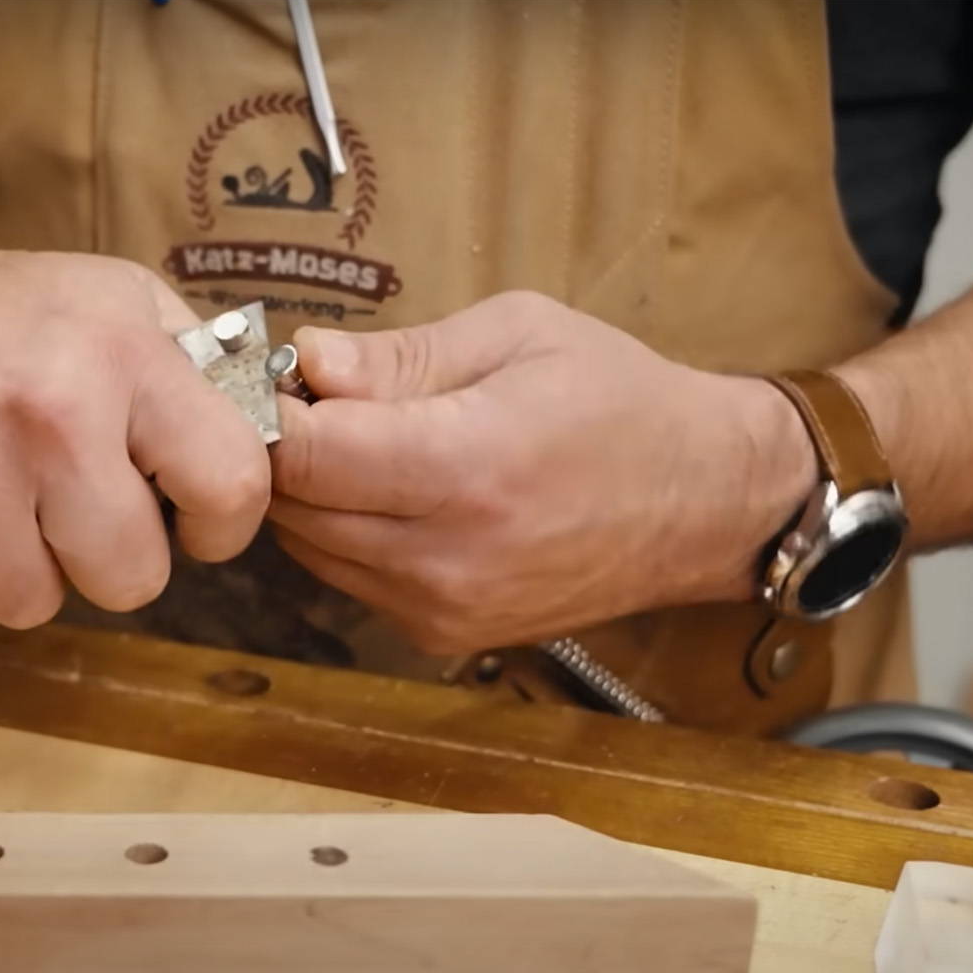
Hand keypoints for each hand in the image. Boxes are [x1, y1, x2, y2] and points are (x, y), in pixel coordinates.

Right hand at [0, 233, 270, 627]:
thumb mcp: (105, 296)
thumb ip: (192, 367)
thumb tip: (272, 435)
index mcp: (119, 352)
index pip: (233, 484)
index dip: (218, 522)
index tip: (186, 515)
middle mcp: (48, 413)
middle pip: (132, 578)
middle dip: (106, 555)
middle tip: (64, 502)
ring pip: (33, 603)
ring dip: (15, 564)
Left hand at [268, 291, 814, 652]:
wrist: (704, 503)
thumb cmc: (616, 399)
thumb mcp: (517, 336)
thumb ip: (400, 357)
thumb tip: (305, 361)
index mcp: (466, 468)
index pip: (303, 455)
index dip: (268, 410)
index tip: (271, 375)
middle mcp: (446, 555)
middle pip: (291, 507)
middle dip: (279, 449)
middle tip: (306, 399)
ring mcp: (442, 609)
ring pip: (308, 548)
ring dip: (307, 495)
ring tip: (356, 441)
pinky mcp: (443, 636)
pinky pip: (348, 579)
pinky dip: (344, 534)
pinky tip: (389, 492)